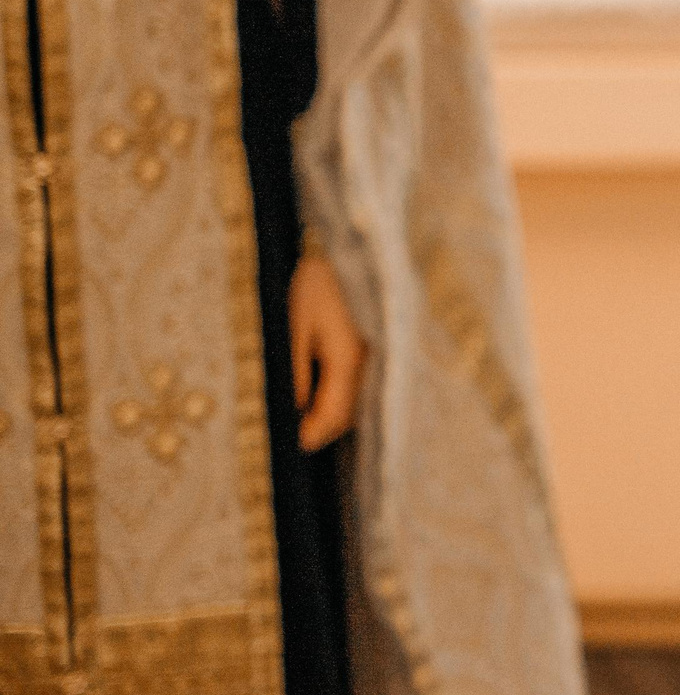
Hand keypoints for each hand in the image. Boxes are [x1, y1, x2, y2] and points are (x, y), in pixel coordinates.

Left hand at [289, 246, 366, 452]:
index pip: (334, 415)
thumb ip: (294, 370)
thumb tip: (292, 410)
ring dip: (331, 412)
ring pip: (355, 400)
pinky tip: (319, 390)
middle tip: (290, 435)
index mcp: (348, 358)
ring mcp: (376, 355)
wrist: (350, 248)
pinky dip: (339, 394)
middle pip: (348, 414)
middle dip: (321, 428)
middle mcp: (370, 362)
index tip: (290, 446)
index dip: (311, 436)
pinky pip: (358, 383)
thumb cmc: (317, 283)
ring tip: (300, 415)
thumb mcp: (294, 324)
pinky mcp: (374, 347)